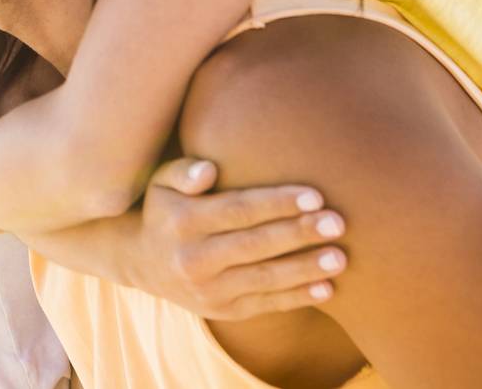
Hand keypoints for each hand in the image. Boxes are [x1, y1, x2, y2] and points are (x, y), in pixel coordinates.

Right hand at [129, 157, 347, 319]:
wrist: (141, 262)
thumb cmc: (165, 210)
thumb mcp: (162, 183)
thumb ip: (184, 171)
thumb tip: (209, 171)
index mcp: (183, 221)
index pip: (236, 210)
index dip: (276, 203)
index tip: (314, 195)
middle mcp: (193, 258)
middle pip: (254, 244)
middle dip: (298, 233)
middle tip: (337, 222)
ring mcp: (208, 289)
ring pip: (264, 278)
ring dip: (305, 268)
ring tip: (341, 257)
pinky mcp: (222, 311)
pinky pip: (265, 304)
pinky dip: (297, 297)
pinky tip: (327, 288)